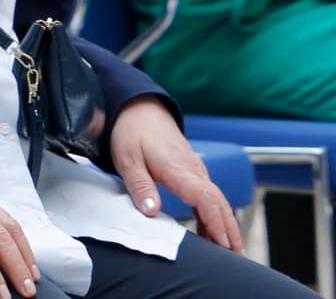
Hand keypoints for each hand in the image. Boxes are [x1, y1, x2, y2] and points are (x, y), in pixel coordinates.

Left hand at [109, 96, 242, 252]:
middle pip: (219, 203)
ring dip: (226, 225)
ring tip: (233, 252)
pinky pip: (209, 197)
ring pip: (217, 201)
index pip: (205, 197)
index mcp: (178, 168)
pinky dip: (215, 216)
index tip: (222, 243)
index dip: (215, 222)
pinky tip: (214, 234)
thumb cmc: (132, 133)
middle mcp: (194, 170)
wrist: (141, 110)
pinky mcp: (193, 173)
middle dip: (230, 230)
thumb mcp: (127, 159)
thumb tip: (151, 212)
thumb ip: (140, 185)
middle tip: (238, 257)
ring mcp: (196, 171)